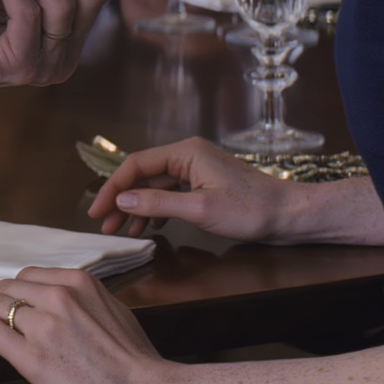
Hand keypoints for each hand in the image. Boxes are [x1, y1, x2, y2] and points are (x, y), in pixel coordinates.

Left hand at [0, 269, 169, 383]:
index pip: (32, 277)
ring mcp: (43, 325)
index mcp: (80, 283)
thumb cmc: (136, 360)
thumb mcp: (113, 312)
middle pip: (11, 287)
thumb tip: (67, 308)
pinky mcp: (31, 356)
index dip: (9, 284)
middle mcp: (59, 296)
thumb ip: (85, 303)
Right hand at [88, 136, 296, 241]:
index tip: (96, 211)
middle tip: (104, 226)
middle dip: (122, 199)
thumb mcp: (199, 209)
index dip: (113, 187)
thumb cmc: (249, 209)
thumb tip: (123, 199)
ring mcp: (197, 170)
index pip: (137, 164)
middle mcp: (189, 155)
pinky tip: (149, 226)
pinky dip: (157, 209)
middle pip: (144, 175)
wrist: (287, 214)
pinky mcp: (205, 185)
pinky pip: (171, 193)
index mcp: (186, 152)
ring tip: (123, 230)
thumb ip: (158, 203)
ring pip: (156, 186)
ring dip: (138, 207)